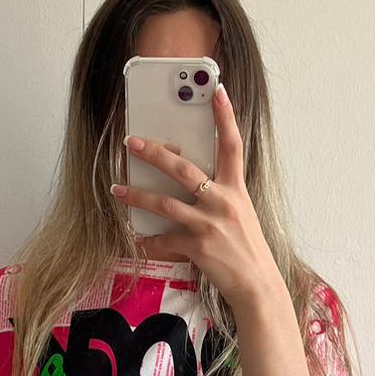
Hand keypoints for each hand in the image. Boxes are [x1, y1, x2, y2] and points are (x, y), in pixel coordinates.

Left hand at [110, 83, 280, 308]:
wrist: (257, 285)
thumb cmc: (248, 250)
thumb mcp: (240, 215)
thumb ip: (219, 197)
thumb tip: (191, 186)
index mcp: (236, 190)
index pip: (232, 145)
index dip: (225, 116)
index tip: (216, 90)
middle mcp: (223, 202)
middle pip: (184, 169)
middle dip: (155, 153)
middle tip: (132, 142)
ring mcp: (209, 224)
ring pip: (164, 203)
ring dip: (137, 196)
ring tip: (117, 189)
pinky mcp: (198, 246)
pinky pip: (164, 240)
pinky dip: (149, 240)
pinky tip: (138, 238)